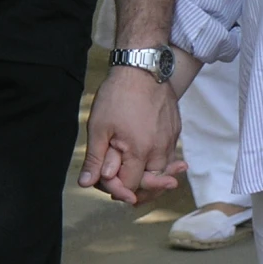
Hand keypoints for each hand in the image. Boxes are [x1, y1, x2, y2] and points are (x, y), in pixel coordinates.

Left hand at [78, 65, 186, 204]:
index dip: (118, 190)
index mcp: (140, 151)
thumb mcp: (99, 127)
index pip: (132, 185)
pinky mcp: (176, 129)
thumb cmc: (118, 95)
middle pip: (153, 182)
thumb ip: (96, 159)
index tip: (108, 188)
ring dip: (153, 177)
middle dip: (139, 190)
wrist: (143, 67)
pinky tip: (154, 161)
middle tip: (127, 196)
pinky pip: (170, 153)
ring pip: (164, 169)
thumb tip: (87, 183)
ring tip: (144, 182)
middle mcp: (160, 148)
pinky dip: (161, 161)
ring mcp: (171, 138)